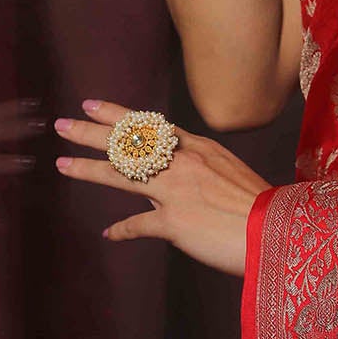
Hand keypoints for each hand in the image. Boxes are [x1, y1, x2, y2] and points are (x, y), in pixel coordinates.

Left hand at [54, 99, 268, 276]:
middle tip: (63, 124)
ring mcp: (176, 190)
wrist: (275, 230)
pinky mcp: (173, 221)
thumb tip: (172, 180)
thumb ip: (199, 171)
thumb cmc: (259, 205)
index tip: (92, 106)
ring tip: (63, 164)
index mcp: (197, 149)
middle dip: (91, 132)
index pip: (149, 127)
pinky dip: (122, 229)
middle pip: (128, 143)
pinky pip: (137, 224)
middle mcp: (182, 163)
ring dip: (88, 169)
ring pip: (121, 174)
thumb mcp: (229, 173)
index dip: (117, 116)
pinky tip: (109, 233)